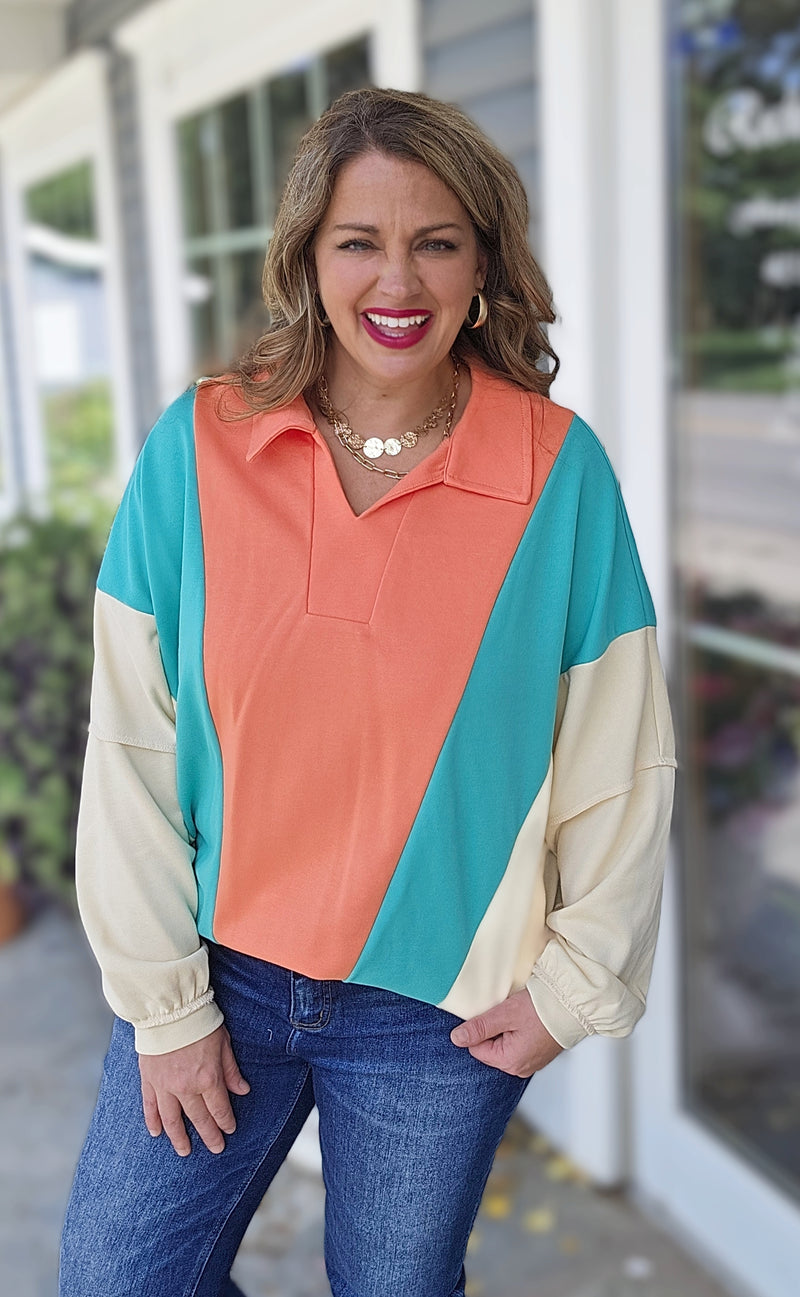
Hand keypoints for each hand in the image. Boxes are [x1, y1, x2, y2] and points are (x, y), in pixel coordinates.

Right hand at [138, 1025, 249, 1155]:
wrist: (170, 1009)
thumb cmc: (199, 1022)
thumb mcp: (223, 1043)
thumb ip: (230, 1070)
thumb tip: (242, 1090)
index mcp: (208, 1078)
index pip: (219, 1109)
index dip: (225, 1122)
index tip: (229, 1130)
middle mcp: (186, 1087)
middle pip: (199, 1118)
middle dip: (209, 1135)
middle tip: (215, 1148)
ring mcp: (165, 1086)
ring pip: (172, 1120)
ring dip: (179, 1138)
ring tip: (185, 1151)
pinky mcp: (149, 1080)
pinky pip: (150, 1106)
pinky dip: (153, 1121)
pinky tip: (157, 1133)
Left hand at [449, 989, 564, 1076]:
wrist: (572, 1006)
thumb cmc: (542, 1010)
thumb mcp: (504, 1015)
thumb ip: (479, 1028)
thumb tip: (457, 1038)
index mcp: (509, 1062)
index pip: (476, 1048)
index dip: (480, 1028)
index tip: (493, 1015)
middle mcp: (519, 1068)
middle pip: (489, 1049)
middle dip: (493, 1030)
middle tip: (507, 1015)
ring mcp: (529, 1063)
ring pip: (502, 1046)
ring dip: (505, 1031)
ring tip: (518, 1018)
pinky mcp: (536, 1055)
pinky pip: (516, 1046)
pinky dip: (517, 1033)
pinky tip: (526, 1022)